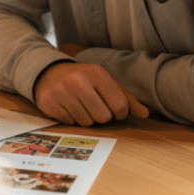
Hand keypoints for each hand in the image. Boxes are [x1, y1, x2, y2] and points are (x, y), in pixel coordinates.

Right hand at [34, 62, 148, 126]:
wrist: (48, 72)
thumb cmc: (84, 79)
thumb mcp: (105, 82)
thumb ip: (126, 98)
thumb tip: (145, 114)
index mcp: (97, 73)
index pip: (119, 105)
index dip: (119, 113)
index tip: (113, 108)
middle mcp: (78, 80)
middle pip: (103, 117)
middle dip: (101, 115)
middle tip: (93, 105)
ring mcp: (62, 92)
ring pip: (86, 122)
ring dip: (86, 118)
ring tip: (79, 104)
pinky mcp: (50, 102)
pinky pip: (70, 123)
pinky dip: (71, 118)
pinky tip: (67, 106)